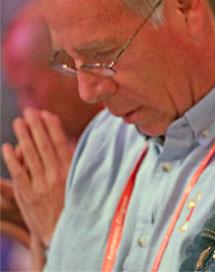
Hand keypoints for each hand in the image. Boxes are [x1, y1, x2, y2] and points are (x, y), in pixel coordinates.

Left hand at [2, 108, 71, 245]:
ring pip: (31, 156)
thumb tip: (64, 140)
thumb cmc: (73, 204)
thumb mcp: (77, 182)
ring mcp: (41, 185)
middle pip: (44, 146)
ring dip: (24, 136)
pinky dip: (13, 160)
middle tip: (29, 111)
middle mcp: (56, 176)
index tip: (45, 114)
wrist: (65, 232)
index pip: (60, 143)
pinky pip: (19, 174)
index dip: (52, 127)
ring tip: (18, 121)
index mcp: (70, 171)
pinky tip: (8, 147)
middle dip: (36, 127)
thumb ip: (71, 161)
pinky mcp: (28, 196)